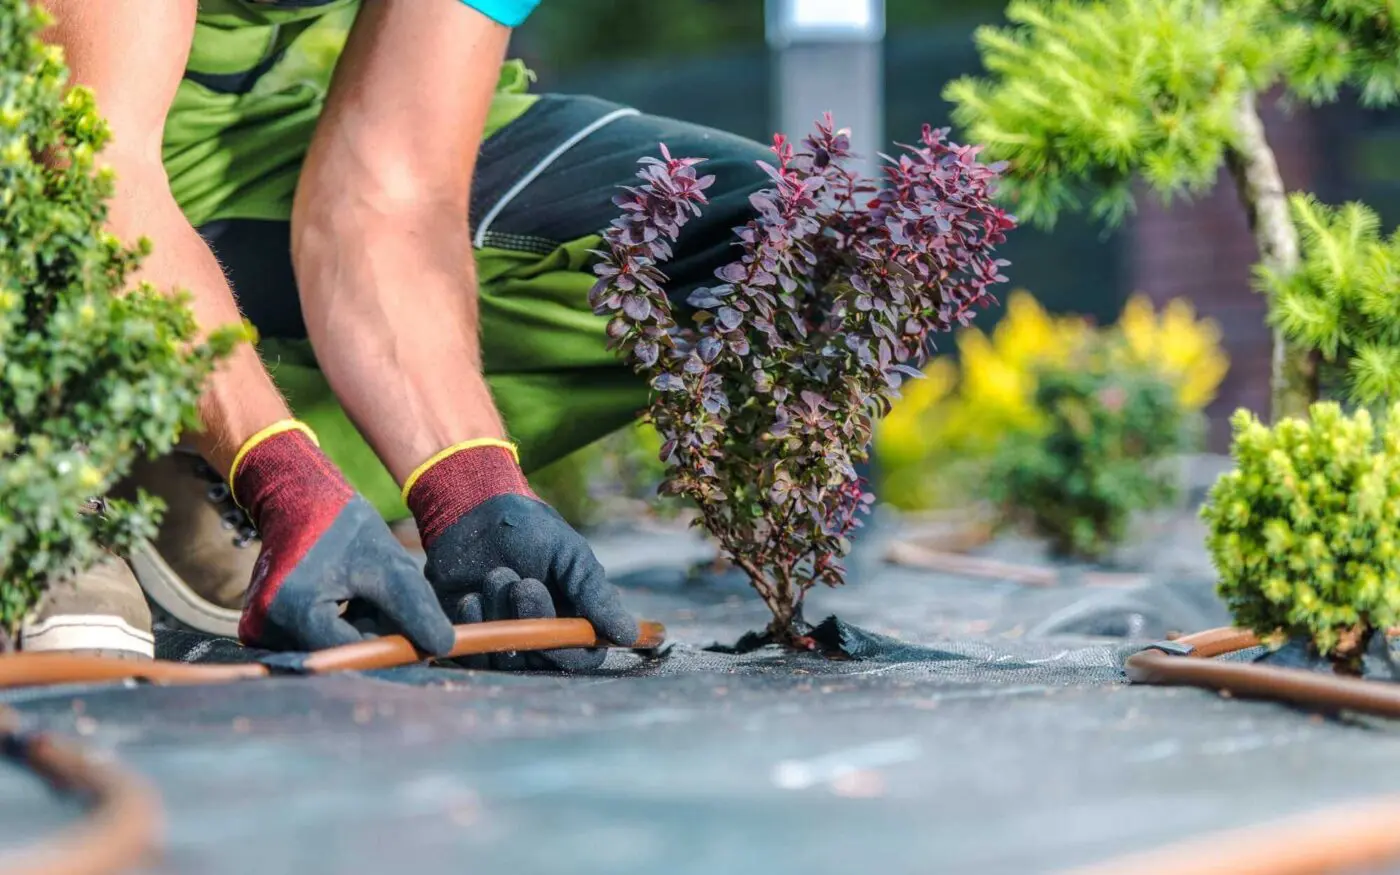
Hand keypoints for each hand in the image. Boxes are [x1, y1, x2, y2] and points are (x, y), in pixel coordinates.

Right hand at [231, 421, 454, 654]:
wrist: (298, 501)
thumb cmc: (345, 528)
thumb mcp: (388, 565)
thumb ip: (414, 608)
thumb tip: (443, 648)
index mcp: (293, 611)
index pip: (352, 653)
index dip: (388, 649)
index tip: (418, 643)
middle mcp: (265, 629)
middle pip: (337, 656)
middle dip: (372, 638)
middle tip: (388, 604)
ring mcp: (258, 631)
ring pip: (327, 650)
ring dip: (356, 633)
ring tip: (364, 595)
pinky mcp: (260, 629)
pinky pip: (312, 641)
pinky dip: (338, 628)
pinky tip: (345, 600)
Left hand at [406, 441, 639, 670]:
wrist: (473, 511)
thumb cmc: (530, 529)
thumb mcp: (571, 555)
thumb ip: (596, 594)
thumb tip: (629, 635)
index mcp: (573, 617)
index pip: (583, 656)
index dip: (572, 648)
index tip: (561, 620)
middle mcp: (541, 634)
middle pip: (544, 661)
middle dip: (533, 621)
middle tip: (523, 584)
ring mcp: (505, 638)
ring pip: (508, 658)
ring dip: (502, 616)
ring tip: (497, 575)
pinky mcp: (471, 637)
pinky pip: (474, 654)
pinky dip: (475, 625)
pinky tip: (471, 596)